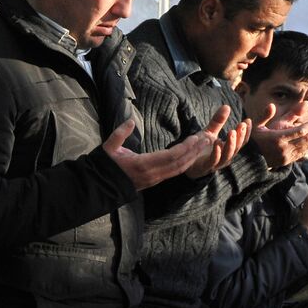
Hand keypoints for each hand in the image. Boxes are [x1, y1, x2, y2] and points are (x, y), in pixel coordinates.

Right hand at [102, 118, 219, 190]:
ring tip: (202, 145)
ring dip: (192, 157)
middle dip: (194, 151)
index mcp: (142, 165)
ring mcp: (154, 179)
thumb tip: (131, 120)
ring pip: (179, 169)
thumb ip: (120, 134)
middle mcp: (152, 174)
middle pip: (180, 163)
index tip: (195, 137)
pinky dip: (185, 163)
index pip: (171, 156)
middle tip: (207, 138)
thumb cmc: (104, 167)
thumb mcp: (108, 148)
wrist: (100, 187)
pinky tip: (191, 156)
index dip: (185, 147)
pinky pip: (174, 172)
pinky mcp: (154, 181)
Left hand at [184, 105, 251, 178]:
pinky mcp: (205, 167)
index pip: (241, 141)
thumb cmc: (199, 148)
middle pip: (237, 147)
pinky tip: (218, 141)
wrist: (184, 162)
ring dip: (231, 143)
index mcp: (228, 150)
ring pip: (228, 155)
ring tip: (232, 131)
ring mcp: (216, 164)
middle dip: (240, 136)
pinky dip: (217, 151)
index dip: (246, 131)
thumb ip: (218, 121)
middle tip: (241, 124)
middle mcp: (225, 158)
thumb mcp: (209, 132)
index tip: (248, 120)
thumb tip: (227, 106)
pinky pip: (214, 160)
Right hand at [252, 104, 307, 167]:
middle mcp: (283, 149)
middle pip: (307, 138)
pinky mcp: (289, 161)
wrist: (247, 160)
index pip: (300, 131)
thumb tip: (272, 104)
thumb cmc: (253, 139)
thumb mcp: (257, 125)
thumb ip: (267, 115)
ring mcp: (287, 157)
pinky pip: (305, 151)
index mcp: (276, 139)